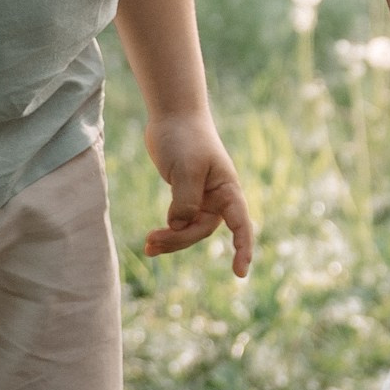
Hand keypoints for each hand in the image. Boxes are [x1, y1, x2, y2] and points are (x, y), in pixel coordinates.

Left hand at [143, 114, 254, 277]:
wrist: (173, 116)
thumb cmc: (185, 137)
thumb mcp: (185, 168)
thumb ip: (185, 201)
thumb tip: (179, 227)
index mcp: (227, 190)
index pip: (241, 225)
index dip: (242, 249)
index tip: (240, 273)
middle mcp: (218, 198)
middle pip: (202, 231)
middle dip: (179, 240)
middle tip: (150, 242)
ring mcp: (202, 198)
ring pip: (189, 230)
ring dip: (170, 239)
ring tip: (147, 246)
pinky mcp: (185, 197)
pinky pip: (179, 222)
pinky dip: (166, 232)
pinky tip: (151, 240)